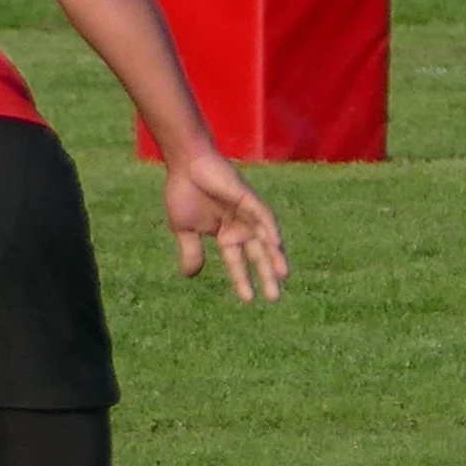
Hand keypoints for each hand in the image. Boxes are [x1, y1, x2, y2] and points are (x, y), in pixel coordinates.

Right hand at [163, 150, 286, 302]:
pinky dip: (270, 230)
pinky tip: (276, 244)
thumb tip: (190, 276)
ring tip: (283, 276)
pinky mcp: (248, 199)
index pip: (237, 262)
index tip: (249, 300)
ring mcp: (247, 213)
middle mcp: (241, 227)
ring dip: (275, 256)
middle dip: (267, 275)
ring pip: (265, 239)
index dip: (243, 280)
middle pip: (258, 255)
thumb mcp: (184, 229)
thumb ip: (191, 251)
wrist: (184, 164)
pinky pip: (263, 216)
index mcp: (226, 235)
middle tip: (275, 298)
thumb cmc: (183, 193)